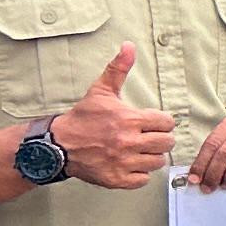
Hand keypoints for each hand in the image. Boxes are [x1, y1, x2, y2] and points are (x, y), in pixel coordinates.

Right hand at [51, 44, 174, 189]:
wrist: (58, 145)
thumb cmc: (82, 118)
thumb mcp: (101, 91)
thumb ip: (118, 69)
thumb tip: (129, 46)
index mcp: (129, 120)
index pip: (167, 123)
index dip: (160, 122)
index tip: (149, 123)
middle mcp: (128, 142)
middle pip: (166, 143)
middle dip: (158, 139)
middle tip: (145, 137)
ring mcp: (123, 162)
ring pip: (156, 162)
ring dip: (150, 156)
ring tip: (137, 150)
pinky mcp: (116, 179)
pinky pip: (143, 180)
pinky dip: (139, 174)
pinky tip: (128, 163)